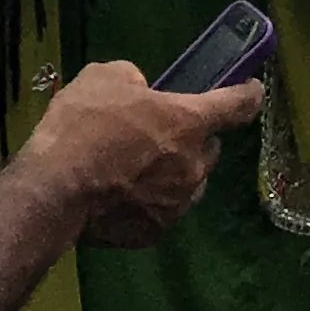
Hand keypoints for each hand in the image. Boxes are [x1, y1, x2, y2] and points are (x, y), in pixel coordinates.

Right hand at [30, 57, 261, 247]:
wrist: (56, 189)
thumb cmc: (83, 125)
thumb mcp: (104, 77)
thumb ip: (133, 80)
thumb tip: (140, 92)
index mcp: (188, 122)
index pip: (236, 106)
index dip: (249, 95)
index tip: (253, 89)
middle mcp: (193, 166)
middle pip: (209, 149)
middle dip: (194, 138)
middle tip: (162, 130)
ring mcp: (177, 205)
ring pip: (190, 183)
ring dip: (176, 171)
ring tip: (140, 166)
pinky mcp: (155, 233)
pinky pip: (164, 210)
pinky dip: (152, 200)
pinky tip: (122, 193)